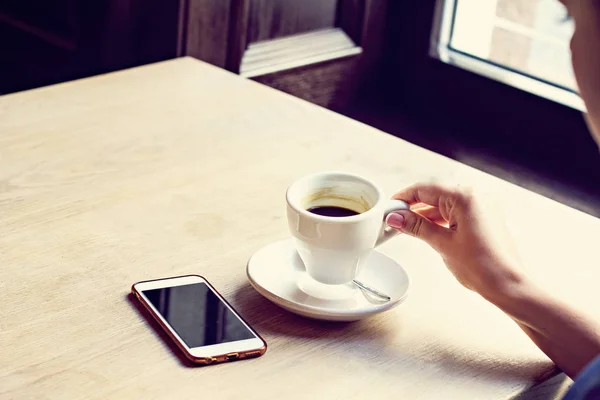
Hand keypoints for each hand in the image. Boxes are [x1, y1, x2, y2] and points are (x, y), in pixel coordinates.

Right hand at [386, 183, 525, 299]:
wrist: (508, 285)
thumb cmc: (484, 266)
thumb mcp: (442, 244)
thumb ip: (416, 227)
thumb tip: (396, 218)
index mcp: (465, 197)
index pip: (425, 189)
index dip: (403, 198)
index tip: (389, 209)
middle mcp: (475, 197)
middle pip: (434, 195)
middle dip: (412, 207)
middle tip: (393, 220)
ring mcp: (480, 207)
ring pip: (443, 205)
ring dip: (424, 215)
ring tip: (406, 228)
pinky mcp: (482, 219)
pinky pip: (454, 213)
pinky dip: (438, 221)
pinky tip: (425, 230)